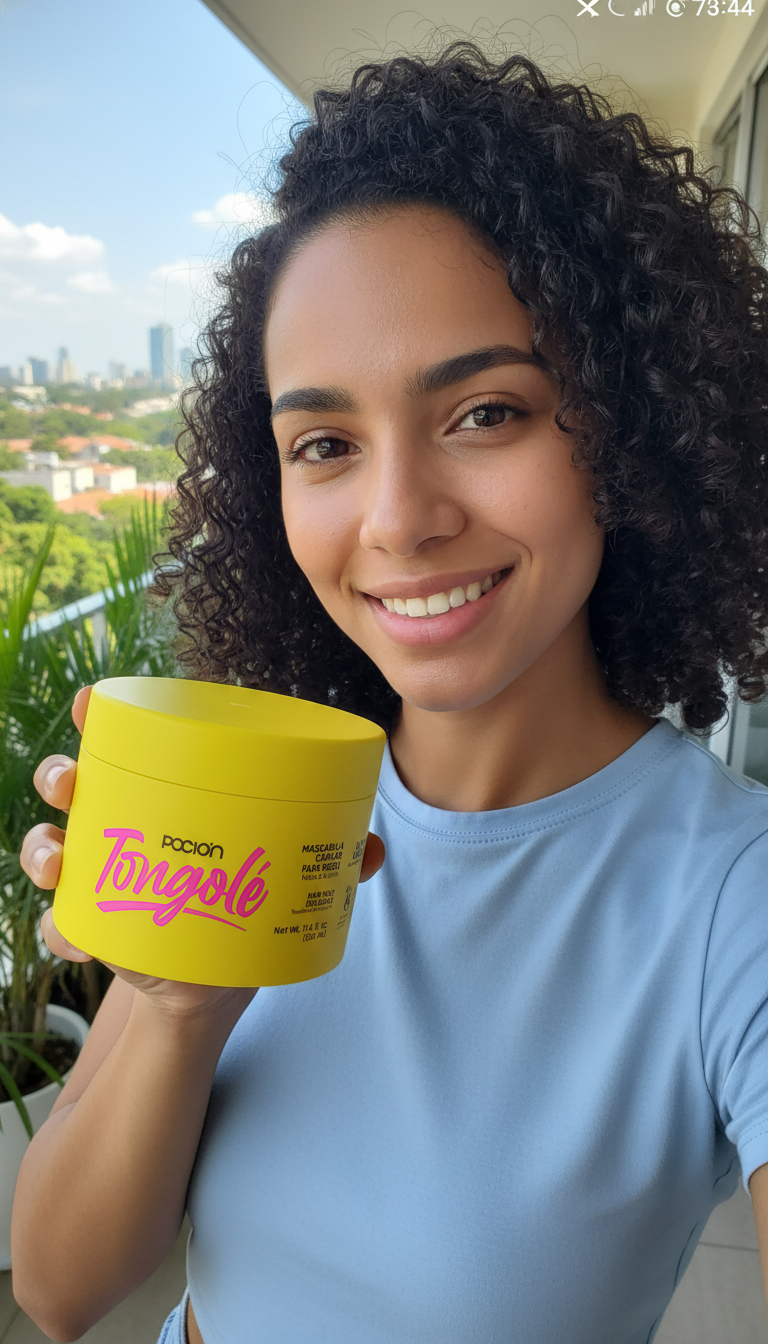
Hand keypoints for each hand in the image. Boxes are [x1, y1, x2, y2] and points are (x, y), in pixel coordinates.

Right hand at [21, 685, 385, 1016]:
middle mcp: (119, 822)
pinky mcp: (92, 925)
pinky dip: (61, 928)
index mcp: (159, 791)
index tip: (86, 702)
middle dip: (59, 774)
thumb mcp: (283, 872)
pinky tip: (75, 936)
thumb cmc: (241, 902)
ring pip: (49, 843)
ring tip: (60, 858)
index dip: (95, 714)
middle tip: (71, 782)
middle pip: (70, 781)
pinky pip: (59, 923)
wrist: (210, 981)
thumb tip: (374, 851)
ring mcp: (98, 873)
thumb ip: (328, 858)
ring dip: (43, 846)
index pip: (120, 739)